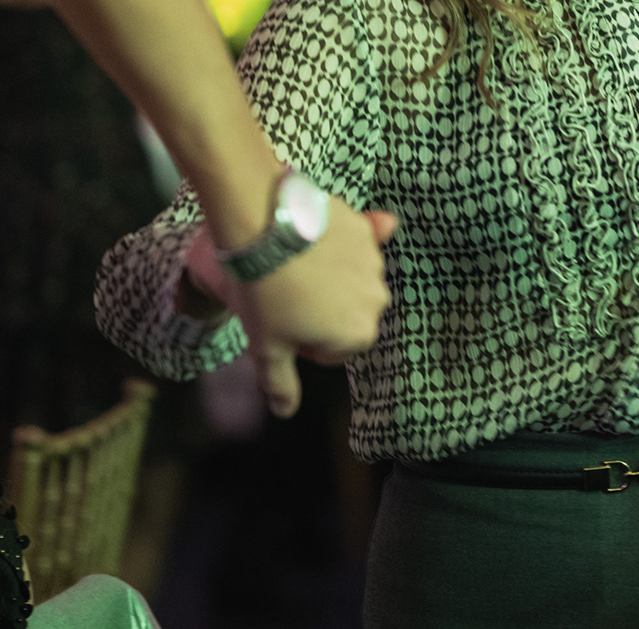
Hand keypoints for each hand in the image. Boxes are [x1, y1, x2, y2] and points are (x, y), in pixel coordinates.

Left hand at [186, 197, 398, 417]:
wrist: (261, 226)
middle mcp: (376, 300)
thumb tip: (285, 412)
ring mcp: (374, 261)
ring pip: (352, 278)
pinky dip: (338, 244)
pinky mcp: (364, 227)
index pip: (333, 349)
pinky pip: (355, 242)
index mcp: (357, 335)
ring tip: (293, 266)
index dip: (303, 340)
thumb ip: (281, 384)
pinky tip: (313, 239)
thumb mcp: (266, 348)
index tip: (282, 322)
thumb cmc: (264, 294)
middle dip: (323, 308)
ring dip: (331, 276)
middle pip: (347, 313)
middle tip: (285, 294)